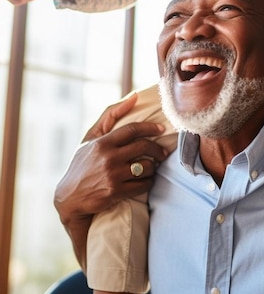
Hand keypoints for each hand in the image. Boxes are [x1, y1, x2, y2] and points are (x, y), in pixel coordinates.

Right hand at [54, 93, 168, 223]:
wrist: (70, 197)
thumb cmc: (83, 164)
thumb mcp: (91, 138)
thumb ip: (111, 116)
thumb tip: (135, 96)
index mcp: (102, 143)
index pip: (132, 130)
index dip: (150, 128)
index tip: (161, 129)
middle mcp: (108, 158)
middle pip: (143, 147)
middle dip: (158, 149)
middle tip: (163, 152)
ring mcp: (112, 176)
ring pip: (147, 167)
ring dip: (153, 166)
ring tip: (151, 166)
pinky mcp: (116, 192)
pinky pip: (143, 184)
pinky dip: (149, 181)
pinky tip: (146, 179)